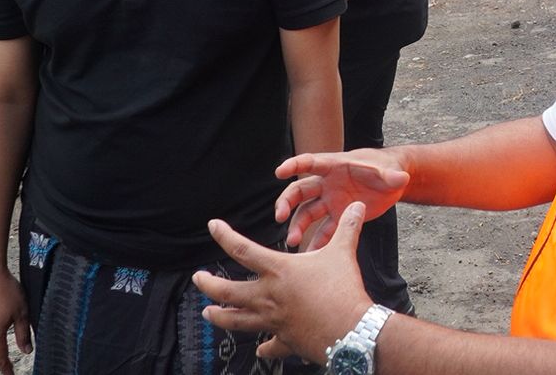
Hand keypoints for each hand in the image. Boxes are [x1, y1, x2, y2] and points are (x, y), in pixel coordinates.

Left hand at [195, 207, 373, 361]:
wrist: (349, 330)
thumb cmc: (343, 289)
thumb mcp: (343, 252)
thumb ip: (347, 227)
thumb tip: (358, 206)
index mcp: (278, 271)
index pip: (242, 249)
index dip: (224, 235)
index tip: (212, 226)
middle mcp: (268, 296)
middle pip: (227, 291)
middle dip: (208, 285)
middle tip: (197, 279)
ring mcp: (273, 320)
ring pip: (236, 321)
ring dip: (219, 317)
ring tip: (208, 313)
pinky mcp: (284, 340)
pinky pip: (269, 345)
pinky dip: (264, 347)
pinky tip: (260, 349)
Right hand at [273, 151, 409, 250]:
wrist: (393, 182)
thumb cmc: (388, 169)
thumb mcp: (391, 172)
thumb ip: (392, 176)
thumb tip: (402, 178)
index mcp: (336, 166)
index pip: (311, 162)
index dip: (295, 164)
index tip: (279, 171)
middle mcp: (328, 184)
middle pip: (301, 191)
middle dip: (287, 202)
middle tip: (280, 217)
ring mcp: (331, 201)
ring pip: (307, 213)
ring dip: (298, 226)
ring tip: (293, 242)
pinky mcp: (339, 217)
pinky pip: (324, 231)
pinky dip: (316, 243)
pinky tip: (309, 257)